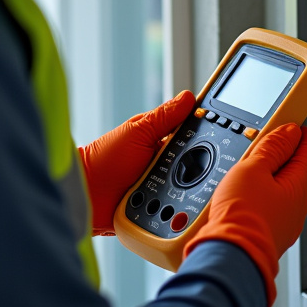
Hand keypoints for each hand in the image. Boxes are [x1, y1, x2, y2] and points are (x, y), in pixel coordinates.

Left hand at [79, 90, 194, 235]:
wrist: (86, 196)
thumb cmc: (104, 160)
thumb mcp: (137, 131)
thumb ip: (165, 116)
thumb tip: (188, 97)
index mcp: (161, 139)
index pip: (194, 135)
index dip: (208, 136)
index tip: (221, 137)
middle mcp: (166, 163)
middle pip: (197, 164)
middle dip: (200, 168)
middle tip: (193, 169)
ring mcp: (164, 187)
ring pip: (193, 189)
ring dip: (191, 190)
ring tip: (181, 191)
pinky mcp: (162, 210)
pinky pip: (182, 209)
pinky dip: (182, 209)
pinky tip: (182, 209)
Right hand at [184, 123, 306, 306]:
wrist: (228, 257)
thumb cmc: (241, 218)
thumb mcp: (252, 169)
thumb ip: (272, 147)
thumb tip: (288, 132)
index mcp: (298, 187)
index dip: (299, 134)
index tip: (293, 124)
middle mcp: (297, 208)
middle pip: (293, 171)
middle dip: (279, 156)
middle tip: (262, 144)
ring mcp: (284, 224)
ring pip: (279, 192)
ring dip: (266, 178)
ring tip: (245, 171)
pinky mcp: (268, 235)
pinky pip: (267, 208)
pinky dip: (258, 197)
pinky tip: (241, 196)